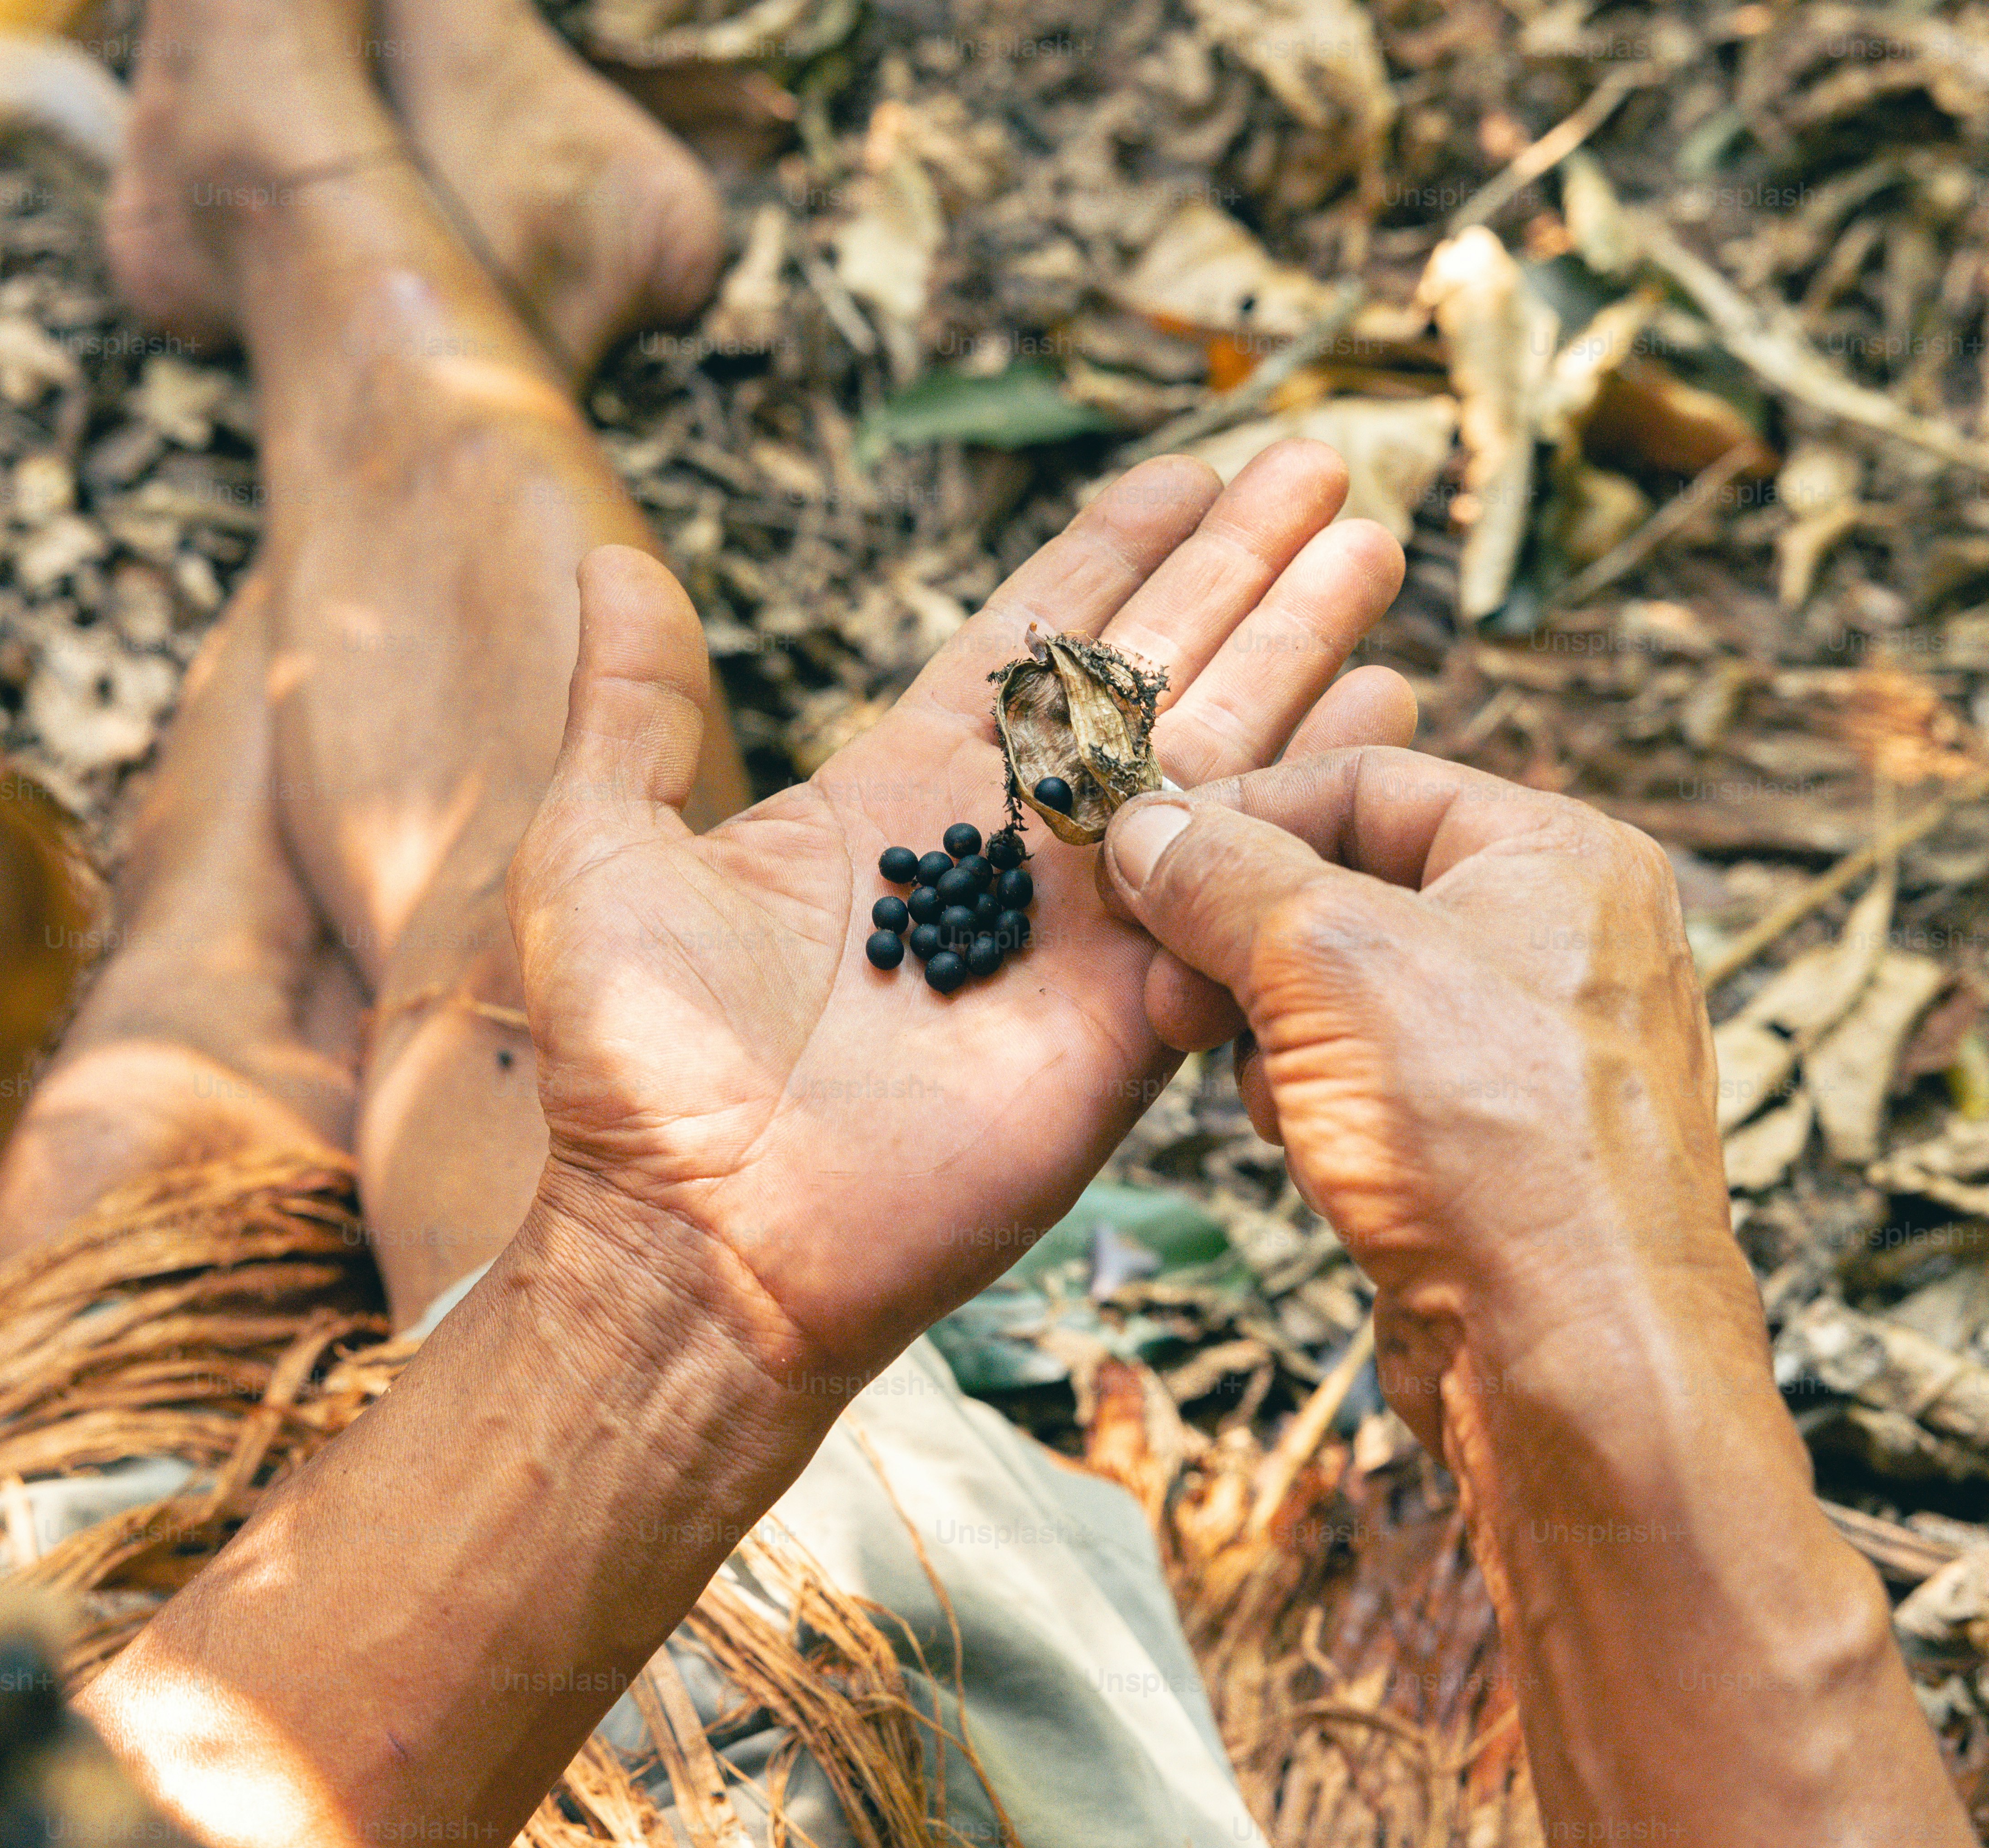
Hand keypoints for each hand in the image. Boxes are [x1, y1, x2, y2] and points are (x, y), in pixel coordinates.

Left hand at [507, 444, 1408, 1387]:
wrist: (706, 1240)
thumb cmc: (635, 1063)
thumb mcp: (600, 852)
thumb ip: (631, 710)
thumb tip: (612, 563)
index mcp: (895, 794)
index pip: (1029, 641)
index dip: (1108, 553)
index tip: (1184, 471)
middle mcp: (1006, 845)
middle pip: (1151, 670)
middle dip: (1236, 566)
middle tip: (1320, 467)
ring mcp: (1082, 925)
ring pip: (1218, 747)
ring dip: (1299, 641)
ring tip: (1372, 543)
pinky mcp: (1134, 1010)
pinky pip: (1245, 879)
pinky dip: (1317, 787)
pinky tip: (1388, 705)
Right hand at [1090, 749, 1749, 1453]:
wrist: (1570, 1353)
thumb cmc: (1488, 1139)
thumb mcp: (1326, 960)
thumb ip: (1222, 876)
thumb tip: (1143, 826)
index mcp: (1562, 855)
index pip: (1364, 780)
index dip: (1235, 817)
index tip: (1137, 869)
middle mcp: (1565, 937)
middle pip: (1348, 885)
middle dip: (1242, 942)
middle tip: (1168, 997)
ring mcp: (1536, 1046)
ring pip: (1345, 992)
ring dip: (1275, 1035)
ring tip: (1270, 1092)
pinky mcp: (1499, 1142)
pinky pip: (1372, 1081)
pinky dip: (1318, 1103)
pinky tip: (1311, 1152)